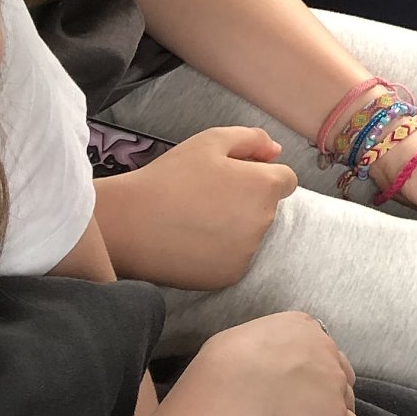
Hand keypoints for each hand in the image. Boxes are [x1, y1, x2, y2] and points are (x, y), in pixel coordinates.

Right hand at [94, 126, 298, 289]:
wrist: (131, 223)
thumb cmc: (172, 176)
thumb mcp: (211, 140)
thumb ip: (252, 139)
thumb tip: (276, 151)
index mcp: (265, 186)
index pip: (285, 180)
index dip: (259, 175)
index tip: (231, 179)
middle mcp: (265, 222)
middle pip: (267, 208)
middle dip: (247, 200)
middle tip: (207, 196)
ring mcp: (248, 252)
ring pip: (250, 234)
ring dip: (234, 227)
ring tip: (196, 219)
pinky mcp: (229, 276)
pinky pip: (234, 259)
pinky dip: (220, 252)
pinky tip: (192, 241)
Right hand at [179, 311, 361, 415]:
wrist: (232, 390)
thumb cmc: (224, 365)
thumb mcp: (239, 340)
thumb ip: (258, 350)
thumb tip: (249, 367)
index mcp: (302, 327)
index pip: (316, 349)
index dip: (305, 373)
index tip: (288, 389)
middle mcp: (325, 349)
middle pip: (335, 374)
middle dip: (319, 395)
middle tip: (291, 414)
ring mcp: (334, 383)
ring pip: (343, 404)